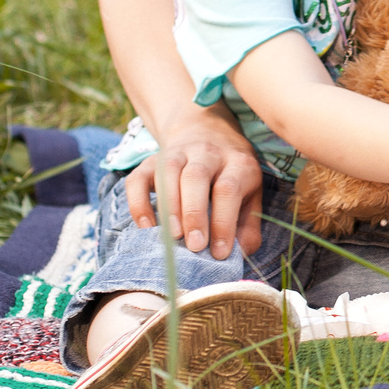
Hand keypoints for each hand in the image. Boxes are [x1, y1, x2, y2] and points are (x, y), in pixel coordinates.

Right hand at [124, 116, 263, 259]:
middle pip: (196, 177)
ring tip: (173, 237)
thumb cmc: (232, 177)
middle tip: (195, 246)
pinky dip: (138, 203)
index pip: (228, 189)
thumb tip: (236, 256)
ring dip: (169, 207)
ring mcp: (178, 153)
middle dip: (194, 214)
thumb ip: (247, 227)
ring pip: (168, 173)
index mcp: (237, 162)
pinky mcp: (151, 160)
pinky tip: (146, 227)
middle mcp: (207, 152)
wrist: (208, 133)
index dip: (223, 222)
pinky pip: (138, 179)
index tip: (219, 254)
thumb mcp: (250, 196)